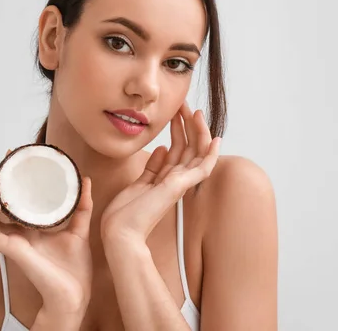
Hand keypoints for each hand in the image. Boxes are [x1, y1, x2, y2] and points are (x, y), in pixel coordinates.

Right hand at [0, 151, 93, 314]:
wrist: (75, 291)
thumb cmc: (75, 265)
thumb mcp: (79, 226)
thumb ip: (82, 204)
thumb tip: (86, 179)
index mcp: (26, 226)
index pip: (4, 200)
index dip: (1, 179)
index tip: (7, 156)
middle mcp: (13, 232)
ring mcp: (9, 241)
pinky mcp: (9, 250)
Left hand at [101, 102, 220, 243]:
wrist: (120, 232)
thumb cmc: (125, 213)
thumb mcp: (138, 183)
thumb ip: (152, 167)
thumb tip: (162, 148)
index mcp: (165, 180)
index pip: (177, 150)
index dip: (179, 131)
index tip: (175, 114)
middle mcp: (175, 181)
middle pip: (188, 148)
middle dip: (187, 125)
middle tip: (184, 105)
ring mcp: (179, 184)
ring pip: (196, 153)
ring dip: (198, 131)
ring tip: (195, 111)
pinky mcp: (179, 186)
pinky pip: (202, 169)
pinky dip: (212, 155)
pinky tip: (217, 140)